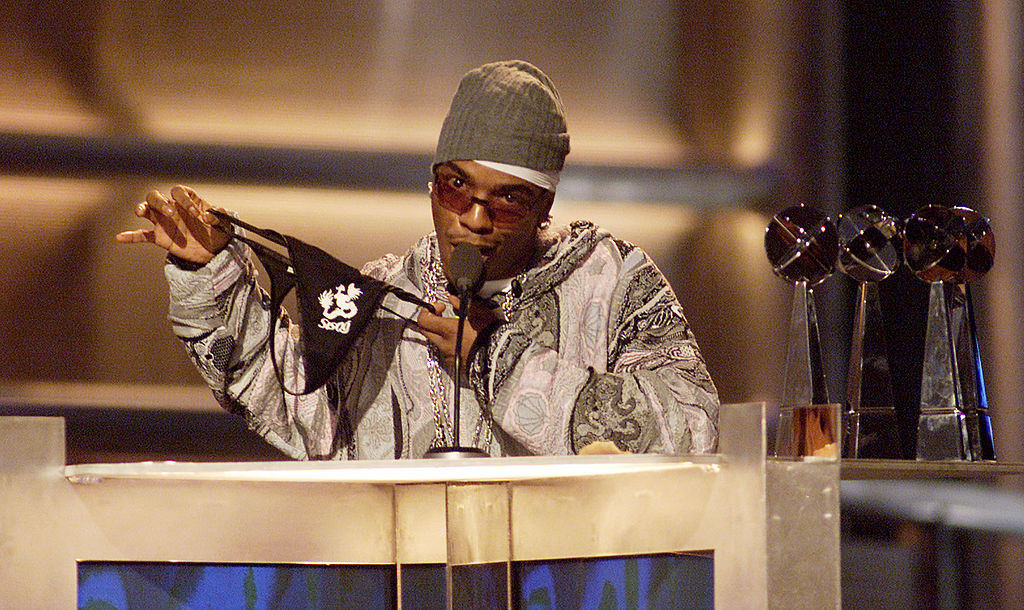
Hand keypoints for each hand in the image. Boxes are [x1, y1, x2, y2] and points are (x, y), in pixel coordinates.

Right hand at [115, 185, 230, 263]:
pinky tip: (120, 237)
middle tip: (169, 212)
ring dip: (142, 208)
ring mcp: (164, 222)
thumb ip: (218, 216)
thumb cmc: (218, 231)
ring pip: (147, 210)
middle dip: (159, 202)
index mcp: (187, 201)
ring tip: (141, 212)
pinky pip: (142, 235)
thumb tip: (208, 217)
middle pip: (156, 197)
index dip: (185, 200)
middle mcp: (172, 208)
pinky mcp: (160, 237)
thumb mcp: (224, 223)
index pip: (179, 192)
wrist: (214, 250)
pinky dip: (131, 236)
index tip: (195, 214)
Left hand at [416, 295, 496, 367]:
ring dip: (439, 333)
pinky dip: (448, 344)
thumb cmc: (491, 334)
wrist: (500, 356)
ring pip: (435, 342)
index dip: (427, 310)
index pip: (423, 320)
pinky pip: (445, 351)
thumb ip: (461, 305)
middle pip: (424, 331)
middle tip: (440, 315)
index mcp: (448, 330)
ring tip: (454, 328)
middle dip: (430, 321)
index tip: (439, 306)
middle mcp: (444, 344)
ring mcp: (448, 355)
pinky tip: (461, 340)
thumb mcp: (478, 313)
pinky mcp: (454, 363)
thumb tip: (452, 299)